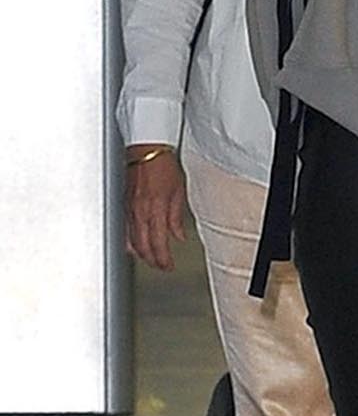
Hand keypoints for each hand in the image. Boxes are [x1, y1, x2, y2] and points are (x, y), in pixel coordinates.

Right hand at [124, 148, 187, 272]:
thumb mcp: (178, 191)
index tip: (168, 266)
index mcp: (156, 209)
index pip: (158, 243)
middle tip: (160, 266)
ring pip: (130, 239)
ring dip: (139, 253)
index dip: (163, 259)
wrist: (145, 149)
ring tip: (148, 259)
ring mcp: (127, 208)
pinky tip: (130, 244)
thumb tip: (178, 236)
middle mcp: (139, 212)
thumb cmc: (162, 165)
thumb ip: (176, 216)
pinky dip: (127, 240)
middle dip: (152, 260)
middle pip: (143, 246)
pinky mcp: (121, 203)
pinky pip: (122, 228)